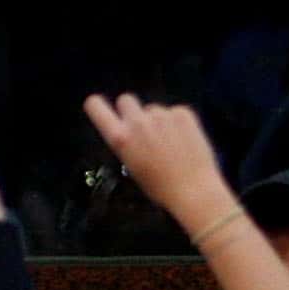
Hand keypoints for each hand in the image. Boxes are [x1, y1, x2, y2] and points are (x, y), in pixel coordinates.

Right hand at [82, 92, 236, 234]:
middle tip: (141, 128)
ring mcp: (161, 115)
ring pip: (153, 109)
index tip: (101, 109)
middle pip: (126, 99)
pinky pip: (174, 112)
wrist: (193, 190)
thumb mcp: (131, 165)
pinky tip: (184, 140)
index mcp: (120, 138)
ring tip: (169, 143)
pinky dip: (177, 122)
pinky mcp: (183, 113)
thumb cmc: (159, 187)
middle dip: (131, 110)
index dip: (97, 106)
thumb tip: (130, 131)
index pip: (95, 106)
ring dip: (157, 120)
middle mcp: (137, 121)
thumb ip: (126, 142)